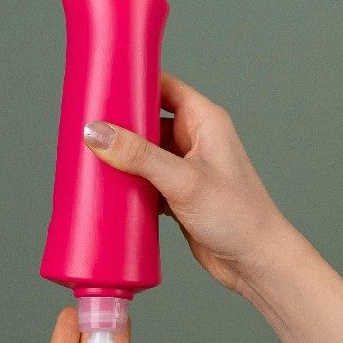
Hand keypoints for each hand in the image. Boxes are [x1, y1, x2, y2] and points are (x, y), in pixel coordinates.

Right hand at [82, 72, 308, 297]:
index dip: (135, 80)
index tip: (103, 82)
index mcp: (206, 121)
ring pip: (145, 152)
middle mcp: (197, 139)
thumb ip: (139, 156)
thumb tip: (98, 133)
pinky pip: (146, 179)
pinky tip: (108, 188)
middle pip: (149, 119)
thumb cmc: (239, 216)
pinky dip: (129, 183)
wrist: (256, 262)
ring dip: (122, 157)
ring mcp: (187, 167)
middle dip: (120, 123)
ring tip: (89, 156)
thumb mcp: (183, 181)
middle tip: (86, 125)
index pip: (165, 85)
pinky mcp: (179, 194)